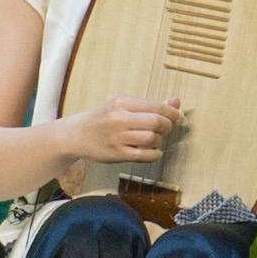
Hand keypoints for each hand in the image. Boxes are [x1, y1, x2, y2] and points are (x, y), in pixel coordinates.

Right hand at [64, 95, 182, 171]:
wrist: (76, 135)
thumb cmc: (102, 119)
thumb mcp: (123, 106)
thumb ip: (150, 105)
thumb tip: (176, 102)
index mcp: (122, 102)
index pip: (156, 106)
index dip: (173, 113)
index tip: (179, 118)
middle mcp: (119, 118)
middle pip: (156, 122)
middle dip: (168, 126)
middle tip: (167, 128)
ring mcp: (118, 137)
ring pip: (152, 138)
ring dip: (159, 140)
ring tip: (155, 140)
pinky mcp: (117, 154)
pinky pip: (145, 155)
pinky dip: (154, 154)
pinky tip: (152, 151)